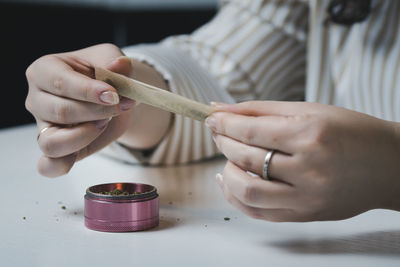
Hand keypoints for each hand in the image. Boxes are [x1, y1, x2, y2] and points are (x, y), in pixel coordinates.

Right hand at [25, 44, 135, 176]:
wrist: (113, 96)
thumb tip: (120, 65)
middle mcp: (37, 99)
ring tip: (104, 123)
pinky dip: (61, 166)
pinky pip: (48, 165)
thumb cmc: (105, 74)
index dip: (89, 92)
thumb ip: (115, 61)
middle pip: (61, 112)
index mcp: (45, 70)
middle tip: (121, 106)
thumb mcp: (112, 59)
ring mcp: (43, 126)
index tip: (115, 96)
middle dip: (98, 112)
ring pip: (52, 142)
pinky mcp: (56, 148)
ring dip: (85, 135)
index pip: (60, 83)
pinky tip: (79, 156)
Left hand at [206, 101, 399, 221]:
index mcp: (310, 135)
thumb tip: (220, 110)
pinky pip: (259, 212)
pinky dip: (237, 197)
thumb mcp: (309, 111)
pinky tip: (231, 181)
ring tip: (227, 157)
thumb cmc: (352, 132)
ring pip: (247, 191)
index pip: (251, 131)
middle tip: (220, 133)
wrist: (388, 165)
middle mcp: (308, 169)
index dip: (224, 124)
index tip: (211, 119)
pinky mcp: (304, 215)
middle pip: (246, 158)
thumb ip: (261, 110)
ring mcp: (306, 197)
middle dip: (224, 142)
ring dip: (227, 172)